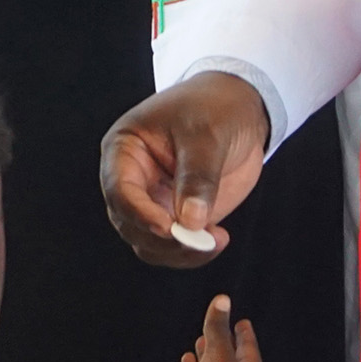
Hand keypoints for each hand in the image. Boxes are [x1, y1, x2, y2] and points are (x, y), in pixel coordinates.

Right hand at [101, 73, 271, 265]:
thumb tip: (191, 220)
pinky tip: (217, 240)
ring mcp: (154, 201)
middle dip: (163, 239)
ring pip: (149, 244)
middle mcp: (132, 181)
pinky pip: (175, 247)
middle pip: (130, 224)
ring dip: (178, 252)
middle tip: (199, 239)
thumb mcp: (206, 134)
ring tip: (215, 240)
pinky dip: (193, 253)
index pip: (119, 190)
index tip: (168, 227)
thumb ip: (198, 176)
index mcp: (124, 150)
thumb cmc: (213, 108)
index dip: (139, 213)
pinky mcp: (178, 216)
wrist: (241, 111)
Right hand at [179, 295, 266, 361]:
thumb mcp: (218, 352)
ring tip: (201, 340)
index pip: (250, 349)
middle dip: (225, 343)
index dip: (244, 334)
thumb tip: (222, 299)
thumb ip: (218, 326)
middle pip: (234, 360)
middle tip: (222, 328)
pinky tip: (187, 359)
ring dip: (208, 355)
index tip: (242, 322)